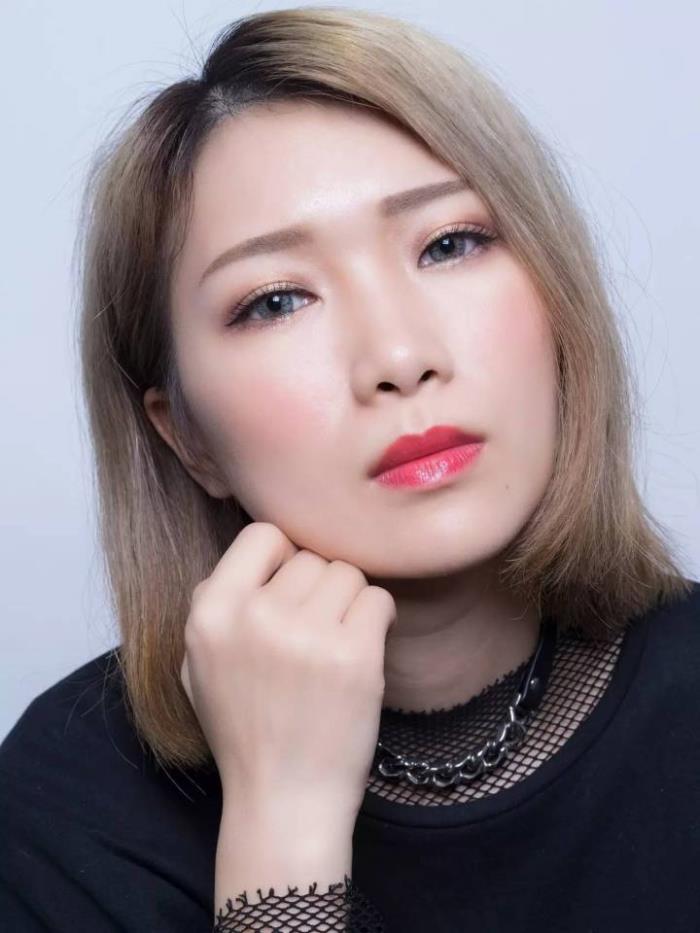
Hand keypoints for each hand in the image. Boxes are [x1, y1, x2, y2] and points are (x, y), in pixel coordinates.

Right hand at [180, 522, 396, 819]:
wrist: (283, 799)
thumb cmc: (244, 730)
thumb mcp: (198, 665)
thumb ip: (214, 604)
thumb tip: (255, 554)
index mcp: (210, 614)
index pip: (262, 534)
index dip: (281, 559)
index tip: (289, 591)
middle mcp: (255, 617)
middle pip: (311, 557)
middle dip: (318, 590)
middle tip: (315, 633)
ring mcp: (306, 635)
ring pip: (348, 573)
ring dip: (349, 604)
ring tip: (337, 645)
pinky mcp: (354, 656)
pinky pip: (378, 599)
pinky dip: (378, 620)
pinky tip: (362, 652)